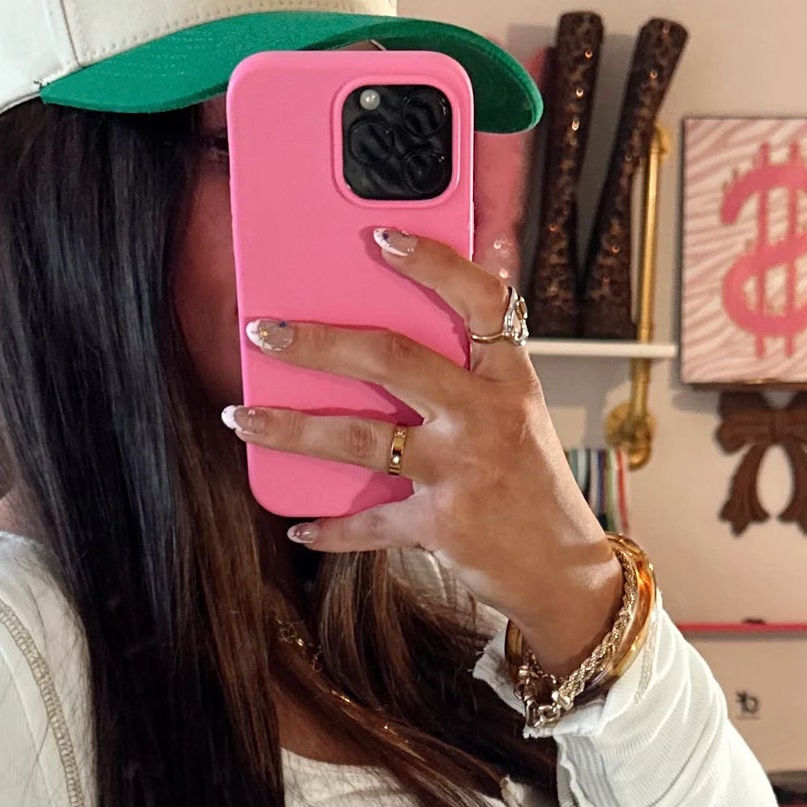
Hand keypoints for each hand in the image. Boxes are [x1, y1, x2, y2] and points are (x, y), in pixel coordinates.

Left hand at [225, 230, 620, 675]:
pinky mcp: (442, 525)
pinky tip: (298, 522)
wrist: (564, 569)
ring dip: (290, 427)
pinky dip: (330, 527)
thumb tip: (427, 300)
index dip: (431, 263)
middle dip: (315, 342)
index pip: (477, 299)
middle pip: (389, 359)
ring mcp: (463, 469)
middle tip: (262, 333)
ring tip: (242, 416)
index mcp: (508, 376)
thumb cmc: (532, 482)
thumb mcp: (519, 411)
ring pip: (359, 438)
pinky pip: (369, 523)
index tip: (379, 236)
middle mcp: (486, 415)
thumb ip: (476, 362)